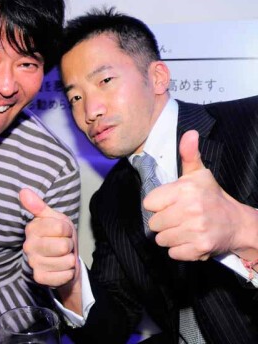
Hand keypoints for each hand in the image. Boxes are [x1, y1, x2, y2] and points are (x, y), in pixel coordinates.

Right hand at [20, 188, 79, 288]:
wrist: (62, 258)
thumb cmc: (59, 235)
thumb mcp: (53, 217)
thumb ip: (38, 205)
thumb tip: (23, 191)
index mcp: (32, 228)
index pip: (61, 228)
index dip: (66, 230)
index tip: (62, 231)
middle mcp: (29, 246)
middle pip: (63, 246)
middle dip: (69, 245)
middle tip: (63, 244)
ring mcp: (33, 262)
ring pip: (66, 261)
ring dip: (69, 259)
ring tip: (62, 256)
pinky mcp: (39, 277)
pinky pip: (63, 275)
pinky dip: (68, 272)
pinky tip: (61, 268)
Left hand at [144, 130, 250, 260]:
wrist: (236, 223)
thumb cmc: (211, 196)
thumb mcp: (198, 173)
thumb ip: (188, 154)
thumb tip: (189, 133)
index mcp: (185, 190)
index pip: (149, 203)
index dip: (158, 204)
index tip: (169, 203)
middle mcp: (190, 210)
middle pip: (153, 223)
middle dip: (162, 221)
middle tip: (177, 217)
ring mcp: (195, 231)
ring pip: (161, 239)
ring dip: (169, 235)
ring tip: (182, 228)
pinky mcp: (199, 249)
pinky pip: (172, 252)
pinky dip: (178, 249)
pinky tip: (189, 239)